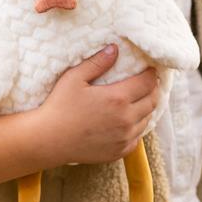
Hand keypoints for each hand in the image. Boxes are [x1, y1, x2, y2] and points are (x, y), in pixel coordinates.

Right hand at [37, 45, 159, 165]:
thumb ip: (97, 63)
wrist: (48, 140)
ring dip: (146, 109)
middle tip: (148, 83)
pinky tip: (128, 121)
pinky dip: (137, 128)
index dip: (151, 74)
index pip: (147, 83)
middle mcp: (126, 119)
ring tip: (139, 101)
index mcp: (118, 98)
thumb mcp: (74, 78)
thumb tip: (114, 49)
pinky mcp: (119, 152)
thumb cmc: (59, 106)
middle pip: (152, 101)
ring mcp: (124, 138)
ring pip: (147, 120)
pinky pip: (137, 138)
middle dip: (153, 90)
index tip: (150, 69)